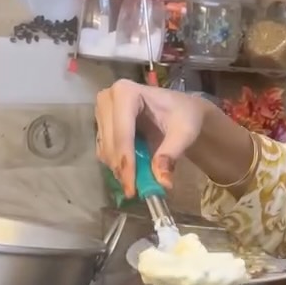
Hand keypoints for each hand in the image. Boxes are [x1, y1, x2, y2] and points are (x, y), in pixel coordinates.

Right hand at [94, 80, 207, 197]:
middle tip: (136, 191)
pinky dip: (118, 165)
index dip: (127, 162)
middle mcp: (108, 98)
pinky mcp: (101, 125)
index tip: (132, 188)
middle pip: (111, 143)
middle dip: (123, 170)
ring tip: (138, 182)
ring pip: (105, 149)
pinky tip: (132, 172)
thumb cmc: (184, 116)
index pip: (122, 133)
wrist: (181, 111)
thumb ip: (171, 154)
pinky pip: (104, 151)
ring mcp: (102, 111)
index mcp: (126, 92)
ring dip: (119, 170)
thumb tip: (162, 181)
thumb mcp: (184, 133)